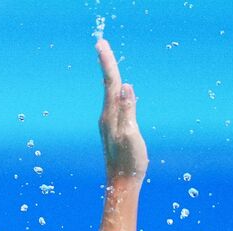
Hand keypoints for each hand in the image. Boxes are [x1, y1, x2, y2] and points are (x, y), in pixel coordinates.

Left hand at [96, 39, 148, 180]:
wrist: (121, 185)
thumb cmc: (129, 163)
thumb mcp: (131, 135)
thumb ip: (128, 110)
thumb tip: (125, 87)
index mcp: (111, 115)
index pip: (111, 83)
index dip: (107, 62)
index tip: (101, 43)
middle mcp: (107, 116)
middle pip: (108, 84)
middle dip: (106, 64)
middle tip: (101, 45)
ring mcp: (109, 123)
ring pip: (110, 93)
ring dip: (109, 75)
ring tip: (107, 60)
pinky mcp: (114, 129)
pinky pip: (114, 103)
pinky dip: (114, 89)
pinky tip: (116, 90)